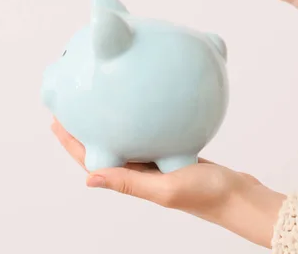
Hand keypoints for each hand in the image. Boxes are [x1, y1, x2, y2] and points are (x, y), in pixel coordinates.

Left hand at [51, 118, 285, 248]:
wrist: (240, 197)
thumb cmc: (207, 197)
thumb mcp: (166, 189)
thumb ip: (131, 183)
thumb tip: (89, 180)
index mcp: (134, 181)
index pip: (94, 161)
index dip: (72, 143)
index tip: (57, 120)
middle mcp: (141, 171)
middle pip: (106, 145)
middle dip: (88, 127)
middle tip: (75, 103)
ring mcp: (158, 161)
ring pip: (128, 137)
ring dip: (114, 121)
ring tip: (104, 99)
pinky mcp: (175, 152)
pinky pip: (153, 132)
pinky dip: (144, 118)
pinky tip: (146, 101)